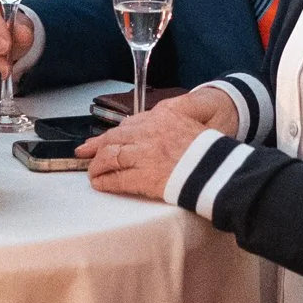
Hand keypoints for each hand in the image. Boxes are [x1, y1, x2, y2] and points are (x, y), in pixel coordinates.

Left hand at [83, 99, 214, 199]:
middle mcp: (148, 132)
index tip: (102, 139)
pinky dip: (105, 182)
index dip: (112, 133)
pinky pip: (116, 179)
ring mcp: (144, 155)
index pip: (128, 124)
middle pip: (113, 138)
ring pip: (110, 157)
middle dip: (96, 147)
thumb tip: (156, 127)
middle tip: (83, 153)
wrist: (218, 168)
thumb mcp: (191, 123)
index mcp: (161, 117)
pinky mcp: (143, 177)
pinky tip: (100, 184)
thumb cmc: (209, 150)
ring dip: (97, 166)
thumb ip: (170, 123)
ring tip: (92, 173)